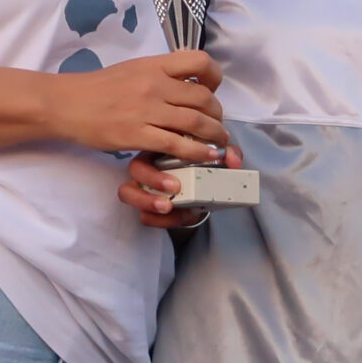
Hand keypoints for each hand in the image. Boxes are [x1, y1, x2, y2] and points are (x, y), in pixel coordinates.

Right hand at [55, 49, 230, 159]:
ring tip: (218, 143)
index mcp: (154, 65)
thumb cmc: (98, 88)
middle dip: (217, 114)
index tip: (213, 90)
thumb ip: (159, 74)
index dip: (214, 77)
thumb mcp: (133, 70)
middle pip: (203, 97)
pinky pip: (176, 144)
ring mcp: (146, 110)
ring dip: (214, 135)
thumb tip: (186, 82)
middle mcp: (154, 84)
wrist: (66, 103)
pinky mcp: (137, 134)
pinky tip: (204, 156)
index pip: (199, 61)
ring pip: (195, 122)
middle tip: (217, 125)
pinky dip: (196, 152)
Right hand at [119, 145, 245, 228]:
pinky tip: (180, 217)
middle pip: (135, 168)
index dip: (167, 146)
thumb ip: (228, 154)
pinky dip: (161, 220)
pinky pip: (143, 216)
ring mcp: (143, 190)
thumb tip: (233, 160)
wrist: (200, 198)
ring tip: (167, 207)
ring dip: (147, 201)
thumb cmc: (201, 171)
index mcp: (160, 149)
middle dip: (153, 177)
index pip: (154, 142)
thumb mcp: (215, 159)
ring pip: (127, 192)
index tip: (188, 156)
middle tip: (175, 187)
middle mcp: (147, 168)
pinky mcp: (146, 210)